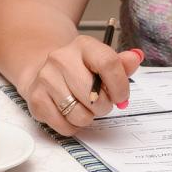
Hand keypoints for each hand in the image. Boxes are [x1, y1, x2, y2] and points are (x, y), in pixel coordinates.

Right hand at [21, 37, 143, 135]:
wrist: (43, 70)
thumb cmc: (79, 69)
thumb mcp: (101, 62)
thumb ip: (121, 64)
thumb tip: (135, 57)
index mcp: (83, 45)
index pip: (108, 63)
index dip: (120, 86)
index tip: (121, 97)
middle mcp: (61, 58)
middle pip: (94, 96)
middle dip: (103, 106)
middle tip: (100, 103)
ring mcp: (46, 78)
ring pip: (80, 115)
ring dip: (87, 117)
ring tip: (83, 106)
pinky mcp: (36, 98)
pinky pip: (64, 125)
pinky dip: (72, 125)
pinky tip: (69, 112)